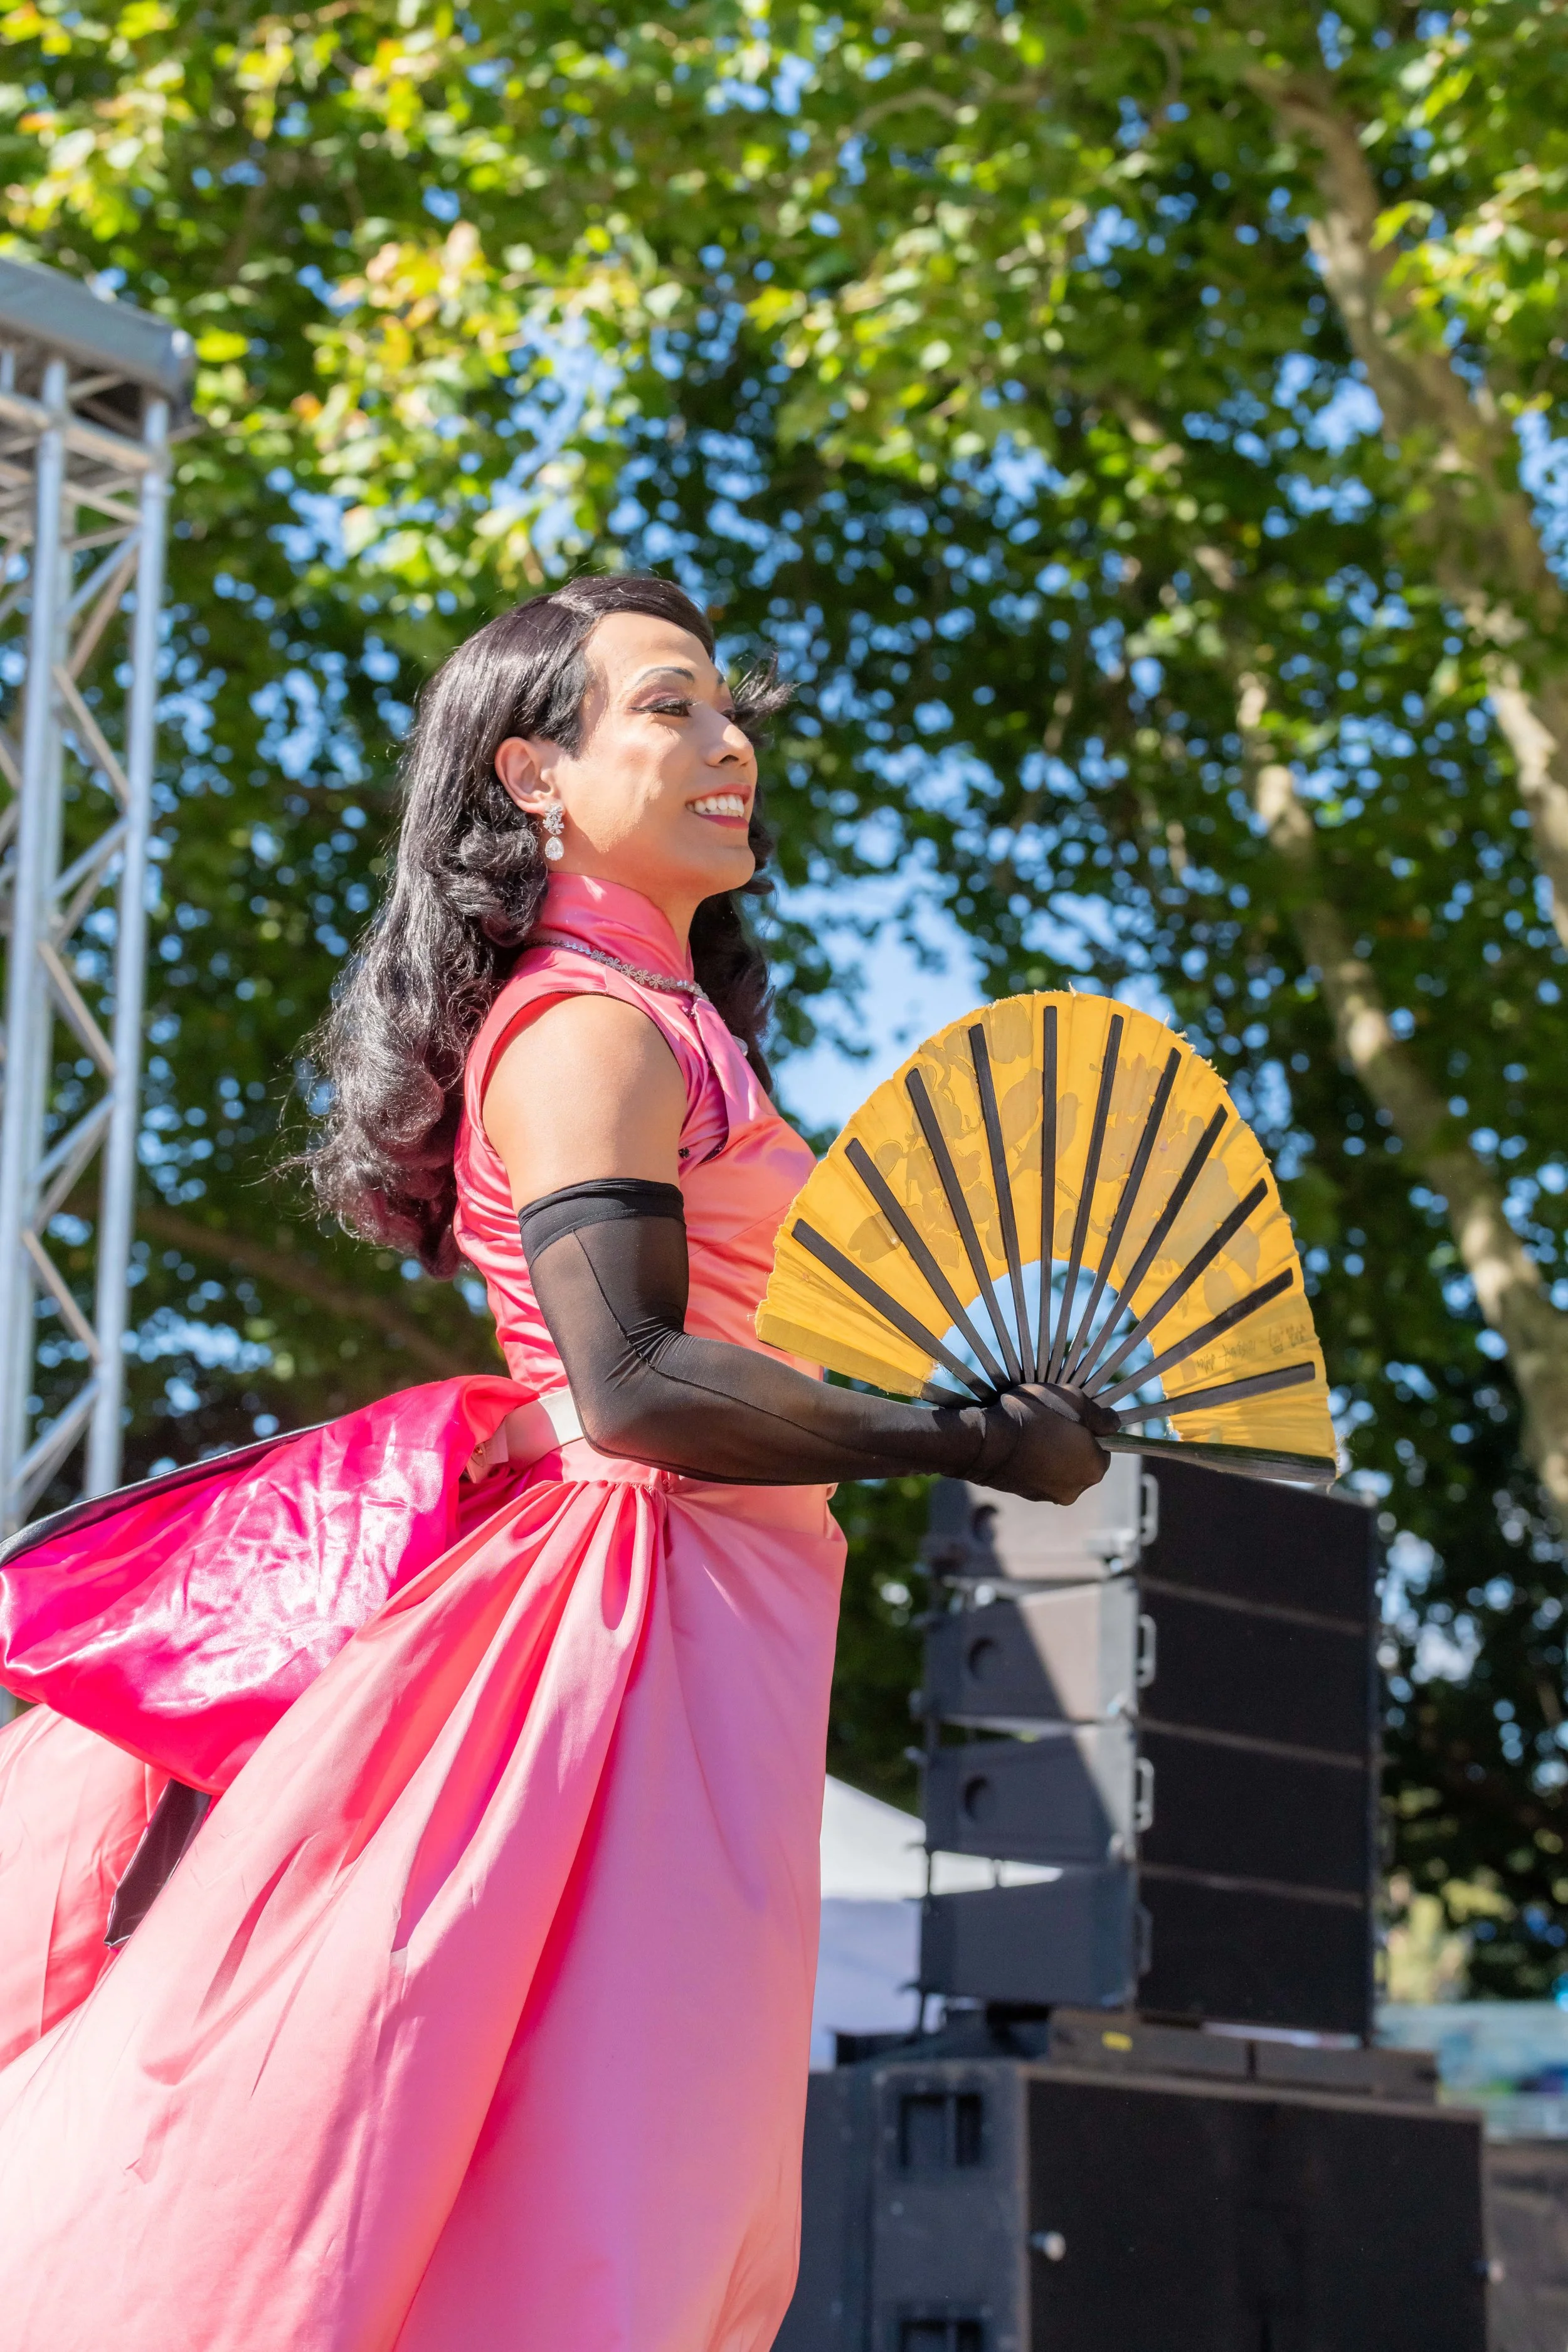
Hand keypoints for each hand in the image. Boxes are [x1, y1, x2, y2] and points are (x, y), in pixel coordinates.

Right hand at [971, 1383, 1112, 1504]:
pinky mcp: (1026, 1495)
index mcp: (1095, 1469)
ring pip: (1059, 1469)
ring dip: (1052, 1453)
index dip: (1090, 1431)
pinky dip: (1034, 1461)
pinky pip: (1038, 1474)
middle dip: (1072, 1444)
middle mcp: (1076, 1489)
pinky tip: (1022, 1444)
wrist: (987, 1441)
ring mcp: (1049, 1495)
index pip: (1103, 1449)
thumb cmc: (1034, 1416)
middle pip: (1081, 1462)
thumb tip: (1114, 1423)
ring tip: (1034, 1432)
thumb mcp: (1074, 1400)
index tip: (1074, 1418)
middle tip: (1053, 1422)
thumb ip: (1100, 1415)